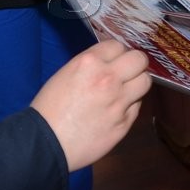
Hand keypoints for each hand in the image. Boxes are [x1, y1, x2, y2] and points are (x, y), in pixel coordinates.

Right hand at [31, 40, 151, 170]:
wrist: (44, 144)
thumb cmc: (49, 109)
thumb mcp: (65, 75)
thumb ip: (91, 66)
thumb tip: (110, 63)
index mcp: (89, 63)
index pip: (117, 45)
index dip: (116, 53)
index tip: (114, 61)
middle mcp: (108, 78)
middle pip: (139, 59)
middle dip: (134, 64)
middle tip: (127, 73)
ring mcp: (119, 101)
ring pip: (145, 81)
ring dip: (137, 84)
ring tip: (126, 91)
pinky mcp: (124, 122)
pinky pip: (137, 106)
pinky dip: (130, 106)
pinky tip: (116, 112)